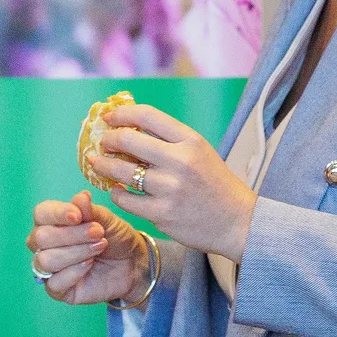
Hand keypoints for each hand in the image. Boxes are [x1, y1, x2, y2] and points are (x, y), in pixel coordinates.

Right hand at [25, 190, 151, 306]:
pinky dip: (74, 272)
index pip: (41, 214)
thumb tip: (80, 197)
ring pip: (46, 260)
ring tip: (99, 247)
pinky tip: (90, 265)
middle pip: (41, 237)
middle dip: (72, 235)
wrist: (133, 264)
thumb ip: (90, 210)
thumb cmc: (115, 237)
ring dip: (75, 252)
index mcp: (52, 222)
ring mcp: (50, 268)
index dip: (57, 214)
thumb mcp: (106, 219)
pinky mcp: (58, 290)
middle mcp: (44, 245)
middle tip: (99, 232)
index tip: (78, 216)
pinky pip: (54, 283)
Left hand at [83, 102, 257, 260]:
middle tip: (102, 144)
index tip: (109, 118)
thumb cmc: (215, 184)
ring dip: (104, 167)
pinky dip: (117, 194)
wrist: (238, 222)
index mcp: (190, 141)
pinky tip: (117, 191)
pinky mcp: (162, 214)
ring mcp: (170, 189)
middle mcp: (180, 161)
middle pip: (128, 141)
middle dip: (108, 141)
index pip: (147, 116)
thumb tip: (129, 127)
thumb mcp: (199, 152)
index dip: (122, 114)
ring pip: (122, 172)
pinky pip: (126, 200)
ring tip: (98, 165)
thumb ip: (169, 139)